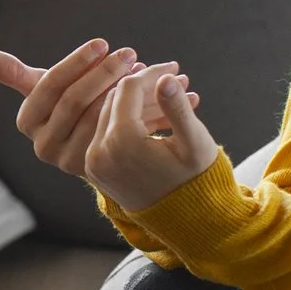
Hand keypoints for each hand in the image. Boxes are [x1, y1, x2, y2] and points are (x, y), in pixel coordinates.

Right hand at [0, 38, 149, 176]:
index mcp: (27, 120)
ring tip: (144, 69)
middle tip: (129, 53)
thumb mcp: (45, 89)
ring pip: (97, 115)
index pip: (50, 83)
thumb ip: (12, 72)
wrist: (96, 148)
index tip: (102, 42)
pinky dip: (137, 110)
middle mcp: (42, 145)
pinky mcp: (97, 171)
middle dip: (103, 72)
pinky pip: (118, 133)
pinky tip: (152, 92)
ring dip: (123, 88)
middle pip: (74, 100)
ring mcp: (68, 160)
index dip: (76, 61)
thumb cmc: (70, 107)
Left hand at [83, 65, 221, 212]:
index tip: (173, 68)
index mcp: (122, 142)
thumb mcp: (193, 142)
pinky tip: (153, 115)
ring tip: (167, 95)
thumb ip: (177, 107)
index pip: (129, 89)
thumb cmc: (197, 179)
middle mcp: (99, 152)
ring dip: (135, 101)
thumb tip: (165, 77)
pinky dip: (127, 120)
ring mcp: (93, 162)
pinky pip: (106, 133)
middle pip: (115, 99)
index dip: (151, 73)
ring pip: (109, 114)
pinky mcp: (94, 170)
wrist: (187, 221)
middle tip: (172, 76)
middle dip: (143, 85)